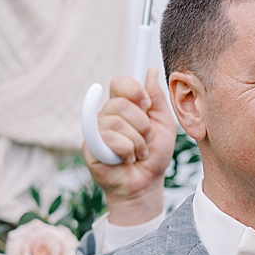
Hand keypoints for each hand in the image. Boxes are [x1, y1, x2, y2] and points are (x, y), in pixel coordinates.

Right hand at [85, 68, 175, 224]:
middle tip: (147, 139)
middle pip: (120, 103)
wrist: (147, 182)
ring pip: (116, 122)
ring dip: (137, 142)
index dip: (134, 90)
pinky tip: (127, 158)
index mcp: (124, 106)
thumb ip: (158, 98)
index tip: (147, 105)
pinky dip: (126, 150)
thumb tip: (151, 71)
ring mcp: (96, 130)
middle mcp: (107, 114)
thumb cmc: (155, 155)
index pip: (119, 83)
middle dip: (142, 125)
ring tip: (139, 152)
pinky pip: (109, 139)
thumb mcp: (164, 123)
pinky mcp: (90, 147)